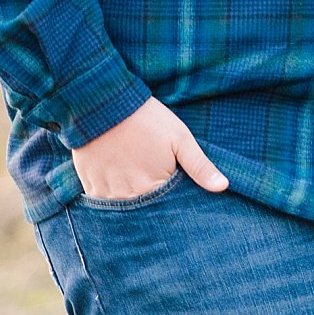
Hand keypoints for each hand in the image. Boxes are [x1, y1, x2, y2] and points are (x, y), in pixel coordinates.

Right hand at [72, 97, 229, 199]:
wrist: (103, 104)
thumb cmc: (147, 119)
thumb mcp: (180, 139)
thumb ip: (199, 166)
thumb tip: (223, 187)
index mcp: (153, 188)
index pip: (167, 208)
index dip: (174, 202)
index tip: (175, 192)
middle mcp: (128, 196)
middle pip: (144, 210)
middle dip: (151, 203)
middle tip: (153, 181)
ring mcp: (106, 192)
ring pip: (123, 207)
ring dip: (131, 200)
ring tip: (136, 180)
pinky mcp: (90, 184)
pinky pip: (102, 201)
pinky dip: (112, 194)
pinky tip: (118, 179)